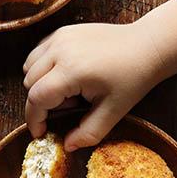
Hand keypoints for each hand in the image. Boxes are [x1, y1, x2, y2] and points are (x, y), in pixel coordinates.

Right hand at [23, 22, 163, 150]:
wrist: (147, 46)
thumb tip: (68, 146)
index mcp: (72, 71)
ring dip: (39, 83)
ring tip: (69, 91)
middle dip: (40, 103)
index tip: (41, 133)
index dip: (34, 120)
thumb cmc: (133, 77)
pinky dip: (42, 67)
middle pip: (29, 82)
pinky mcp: (63, 31)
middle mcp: (60, 50)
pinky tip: (65, 75)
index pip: (36, 98)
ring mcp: (60, 37)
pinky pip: (38, 52)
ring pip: (29, 66)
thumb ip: (88, 133)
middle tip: (69, 108)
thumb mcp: (113, 112)